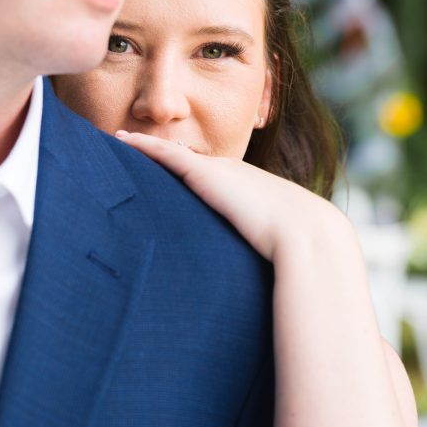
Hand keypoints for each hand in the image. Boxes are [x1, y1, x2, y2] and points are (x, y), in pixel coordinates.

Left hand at [115, 130, 348, 262]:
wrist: (306, 234)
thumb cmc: (298, 250)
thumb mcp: (275, 248)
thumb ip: (261, 256)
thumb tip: (260, 285)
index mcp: (248, 188)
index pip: (210, 175)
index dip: (186, 170)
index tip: (166, 171)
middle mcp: (232, 172)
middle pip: (187, 158)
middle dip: (161, 154)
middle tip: (132, 151)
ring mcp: (218, 170)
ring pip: (172, 153)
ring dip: (146, 146)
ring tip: (120, 141)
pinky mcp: (204, 173)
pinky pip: (165, 154)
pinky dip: (143, 145)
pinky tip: (123, 141)